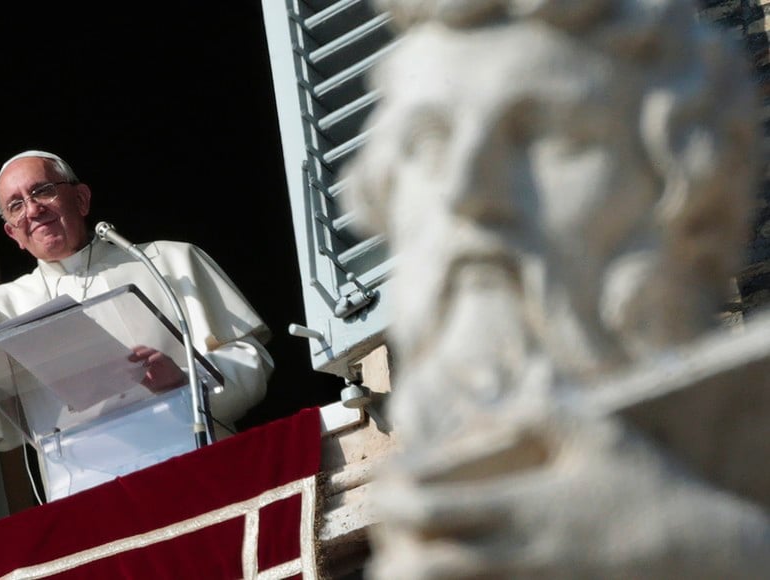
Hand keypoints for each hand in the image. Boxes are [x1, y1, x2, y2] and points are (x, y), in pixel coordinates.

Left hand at [128, 345, 186, 391]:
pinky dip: (154, 357)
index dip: (130, 354)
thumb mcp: (146, 382)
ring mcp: (159, 358)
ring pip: (150, 351)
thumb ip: (138, 377)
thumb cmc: (161, 383)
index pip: (137, 354)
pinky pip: (160, 356)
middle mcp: (152, 358)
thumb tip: (128, 375)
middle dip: (135, 352)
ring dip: (143, 352)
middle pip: (142, 351)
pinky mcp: (167, 360)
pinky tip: (149, 360)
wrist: (174, 387)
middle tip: (128, 357)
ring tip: (137, 355)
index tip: (122, 357)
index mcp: (146, 362)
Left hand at [369, 411, 769, 578]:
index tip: (378, 488)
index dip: (394, 499)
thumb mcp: (599, 435)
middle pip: (430, 560)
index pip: (436, 506)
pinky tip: (448, 577)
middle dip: (392, 547)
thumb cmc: (649, 490)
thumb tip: (502, 389)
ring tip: (397, 563)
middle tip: (379, 531)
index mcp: (522, 505)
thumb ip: (542, 409)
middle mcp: (517, 550)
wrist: (702, 558)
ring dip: (416, 578)